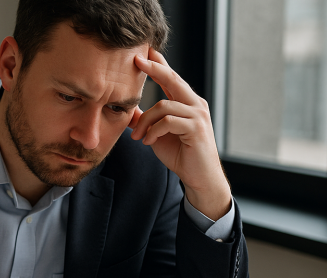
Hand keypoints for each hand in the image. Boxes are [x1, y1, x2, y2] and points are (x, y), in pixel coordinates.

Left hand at [129, 49, 230, 220]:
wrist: (198, 176)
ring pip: (164, 105)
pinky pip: (169, 121)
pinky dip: (154, 131)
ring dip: (145, 121)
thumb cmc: (180, 154)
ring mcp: (197, 115)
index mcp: (186, 102)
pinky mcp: (196, 128)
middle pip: (172, 79)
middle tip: (137, 60)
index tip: (145, 51)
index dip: (158, 64)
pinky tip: (148, 142)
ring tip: (137, 137)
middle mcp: (195, 104)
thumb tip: (129, 109)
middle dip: (154, 68)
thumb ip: (146, 120)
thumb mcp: (156, 134)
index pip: (171, 78)